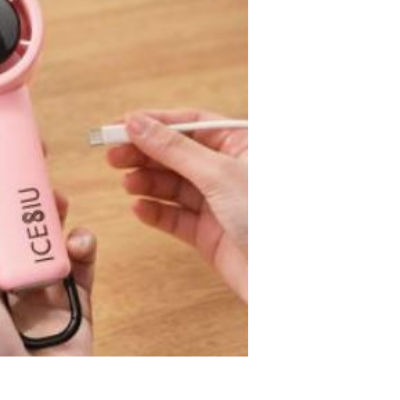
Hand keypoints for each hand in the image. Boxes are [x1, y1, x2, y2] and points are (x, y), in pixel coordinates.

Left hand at [0, 138, 96, 356]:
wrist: (28, 398)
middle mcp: (0, 275)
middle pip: (12, 217)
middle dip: (21, 184)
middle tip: (31, 152)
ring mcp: (39, 286)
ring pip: (50, 232)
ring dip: (55, 210)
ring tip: (57, 200)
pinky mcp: (75, 300)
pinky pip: (83, 260)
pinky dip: (85, 245)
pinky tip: (81, 242)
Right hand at [108, 109, 248, 303]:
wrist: (285, 277)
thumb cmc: (267, 218)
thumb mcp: (219, 174)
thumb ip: (175, 149)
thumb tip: (138, 123)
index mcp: (241, 144)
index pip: (191, 123)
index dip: (155, 122)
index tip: (122, 125)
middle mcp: (230, 171)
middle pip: (177, 153)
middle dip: (145, 153)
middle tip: (113, 154)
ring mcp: (220, 203)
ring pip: (173, 185)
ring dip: (147, 182)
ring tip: (127, 182)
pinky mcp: (210, 234)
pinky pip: (175, 218)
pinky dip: (156, 212)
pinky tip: (140, 208)